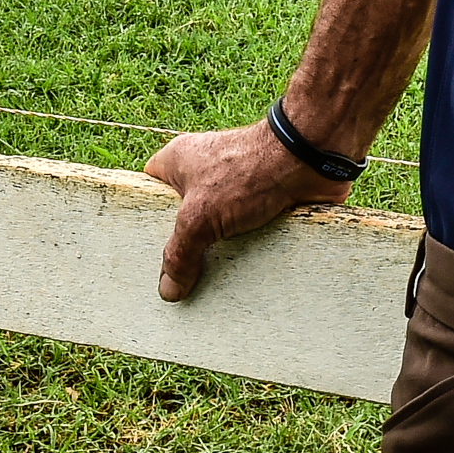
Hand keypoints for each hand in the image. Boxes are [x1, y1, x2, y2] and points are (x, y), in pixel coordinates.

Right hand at [144, 122, 350, 301]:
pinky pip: (243, 238)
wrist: (310, 159)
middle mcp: (203, 174)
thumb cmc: (250, 170)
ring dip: (218, 257)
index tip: (144, 262)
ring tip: (207, 293)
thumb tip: (168, 290)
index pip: (148, 197)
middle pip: (182, 222)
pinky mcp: (260, 206)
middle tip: (176, 285)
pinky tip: (240, 284)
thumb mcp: (200, 215)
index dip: (144, 227)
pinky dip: (245, 257)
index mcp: (177, 163)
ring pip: (215, 233)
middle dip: (185, 250)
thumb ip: (179, 253)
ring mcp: (233, 191)